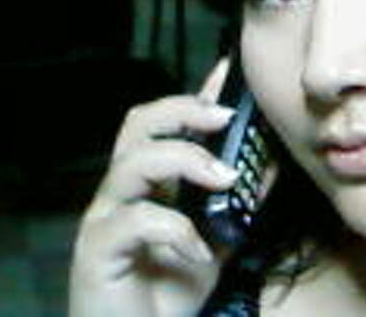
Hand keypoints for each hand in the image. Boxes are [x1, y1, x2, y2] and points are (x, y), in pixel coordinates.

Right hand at [69, 59, 238, 316]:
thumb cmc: (169, 290)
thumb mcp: (219, 240)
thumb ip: (239, 203)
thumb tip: (270, 163)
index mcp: (149, 182)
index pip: (164, 122)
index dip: (194, 96)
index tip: (228, 75)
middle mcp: (121, 191)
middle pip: (138, 125)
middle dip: (183, 110)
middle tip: (225, 118)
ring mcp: (104, 218)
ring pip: (132, 163)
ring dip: (185, 162)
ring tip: (225, 180)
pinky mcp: (96, 250)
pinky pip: (134, 221)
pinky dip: (176, 230)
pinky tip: (199, 251)